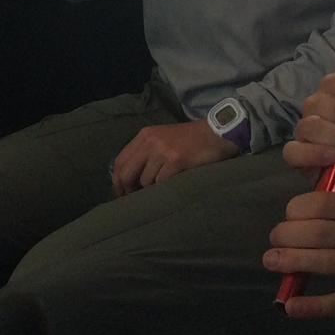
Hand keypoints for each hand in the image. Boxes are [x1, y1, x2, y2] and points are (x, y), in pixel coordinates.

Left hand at [111, 119, 238, 193]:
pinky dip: (165, 188)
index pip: (119, 161)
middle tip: (133, 202)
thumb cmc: (190, 140)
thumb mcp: (163, 140)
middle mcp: (150, 141)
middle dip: (127, 190)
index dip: (117, 181)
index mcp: (144, 135)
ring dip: (153, 189)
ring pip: (146, 181)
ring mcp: (162, 150)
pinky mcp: (176, 160)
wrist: (216, 133)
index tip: (122, 193)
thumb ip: (146, 154)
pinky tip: (173, 185)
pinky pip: (162, 182)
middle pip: (126, 173)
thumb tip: (131, 180)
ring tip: (163, 188)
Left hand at [265, 192, 334, 318]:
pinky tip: (290, 306)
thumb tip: (307, 215)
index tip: (288, 216)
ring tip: (271, 261)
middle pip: (319, 232)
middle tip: (274, 240)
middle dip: (288, 235)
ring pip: (325, 262)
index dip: (297, 209)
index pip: (323, 204)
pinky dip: (313, 305)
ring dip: (292, 262)